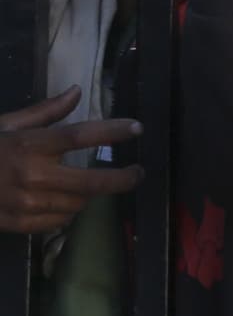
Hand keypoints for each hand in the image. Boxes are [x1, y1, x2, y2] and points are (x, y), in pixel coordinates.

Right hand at [0, 92, 137, 237]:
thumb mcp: (7, 124)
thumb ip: (45, 112)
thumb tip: (76, 91)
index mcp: (29, 145)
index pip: (80, 136)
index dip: (112, 131)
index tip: (136, 128)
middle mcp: (31, 175)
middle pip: (92, 181)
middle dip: (123, 178)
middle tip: (137, 172)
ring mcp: (25, 203)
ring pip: (78, 203)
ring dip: (89, 194)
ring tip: (86, 185)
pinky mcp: (18, 224)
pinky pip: (60, 221)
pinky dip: (67, 212)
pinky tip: (63, 202)